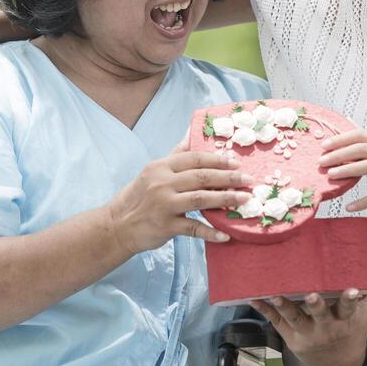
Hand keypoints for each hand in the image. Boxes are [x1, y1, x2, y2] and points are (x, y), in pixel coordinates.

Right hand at [107, 150, 251, 253]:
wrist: (117, 225)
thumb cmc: (139, 197)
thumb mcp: (153, 171)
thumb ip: (175, 154)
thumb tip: (191, 131)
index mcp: (161, 167)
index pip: (194, 158)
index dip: (217, 160)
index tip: (237, 162)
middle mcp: (162, 183)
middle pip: (201, 177)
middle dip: (228, 178)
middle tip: (249, 180)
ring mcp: (164, 205)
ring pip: (201, 199)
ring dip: (225, 199)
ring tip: (244, 200)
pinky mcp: (166, 226)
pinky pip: (193, 228)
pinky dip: (210, 232)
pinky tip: (225, 234)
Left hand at [249, 282, 366, 365]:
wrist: (336, 365)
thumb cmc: (350, 332)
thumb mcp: (364, 315)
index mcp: (345, 320)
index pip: (348, 308)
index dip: (349, 299)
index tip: (351, 290)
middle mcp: (325, 328)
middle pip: (320, 315)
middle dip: (316, 305)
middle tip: (311, 295)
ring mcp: (306, 333)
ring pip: (294, 318)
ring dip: (284, 306)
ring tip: (275, 295)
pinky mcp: (290, 336)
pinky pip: (276, 322)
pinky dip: (265, 311)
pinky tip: (254, 299)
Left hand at [319, 130, 366, 210]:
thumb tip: (347, 143)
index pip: (361, 135)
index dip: (341, 139)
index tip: (324, 145)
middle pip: (362, 149)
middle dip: (339, 154)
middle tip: (321, 161)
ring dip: (347, 170)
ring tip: (330, 175)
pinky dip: (362, 202)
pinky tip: (349, 207)